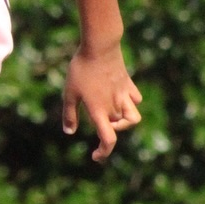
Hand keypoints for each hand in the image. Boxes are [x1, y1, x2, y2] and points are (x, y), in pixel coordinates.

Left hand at [62, 43, 142, 162]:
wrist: (100, 47)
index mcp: (99, 112)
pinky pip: (135, 99)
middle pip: (117, 129)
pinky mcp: (128, 84)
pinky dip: (130, 103)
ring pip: (133, 118)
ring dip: (125, 122)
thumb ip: (69, 114)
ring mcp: (124, 96)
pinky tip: (120, 98)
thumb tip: (69, 132)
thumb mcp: (69, 93)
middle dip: (107, 131)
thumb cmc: (81, 70)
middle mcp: (114, 107)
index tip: (96, 156)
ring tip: (113, 115)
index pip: (108, 140)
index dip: (104, 152)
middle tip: (94, 122)